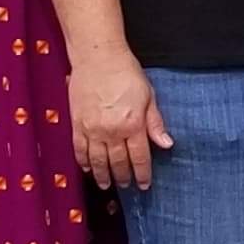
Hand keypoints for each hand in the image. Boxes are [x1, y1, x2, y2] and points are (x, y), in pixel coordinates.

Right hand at [69, 45, 172, 192]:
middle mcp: (112, 131)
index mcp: (133, 125)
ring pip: (98, 160)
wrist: (98, 57)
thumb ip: (155, 123)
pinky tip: (88, 168)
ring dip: (102, 175)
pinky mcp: (77, 124)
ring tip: (106, 184)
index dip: (142, 174)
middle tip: (126, 185)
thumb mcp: (148, 96)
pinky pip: (79, 149)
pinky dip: (84, 161)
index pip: (140, 158)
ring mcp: (92, 129)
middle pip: (118, 162)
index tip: (144, 185)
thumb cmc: (126, 73)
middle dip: (123, 177)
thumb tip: (166, 144)